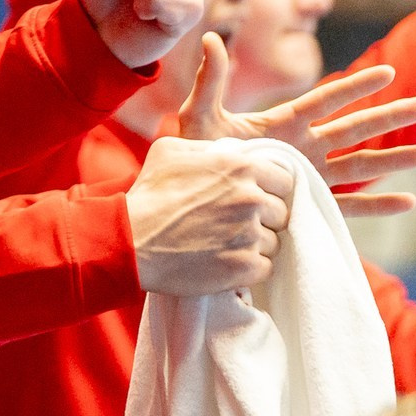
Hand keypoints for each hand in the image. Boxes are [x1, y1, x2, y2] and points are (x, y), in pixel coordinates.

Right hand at [127, 131, 295, 294]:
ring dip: (256, 244)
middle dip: (264, 218)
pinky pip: (265, 268)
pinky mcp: (244, 268)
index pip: (284, 179)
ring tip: (227, 244)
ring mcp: (249, 236)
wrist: (131, 241)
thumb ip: (208, 147)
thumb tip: (225, 151)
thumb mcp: (170, 151)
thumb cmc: (148, 194)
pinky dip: (249, 268)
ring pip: (274, 242)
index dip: (269, 189)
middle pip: (282, 212)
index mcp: (240, 167)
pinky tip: (226, 262)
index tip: (252, 197)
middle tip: (236, 223)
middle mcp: (251, 199)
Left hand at [178, 38, 415, 214]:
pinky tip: (407, 201)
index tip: (389, 73)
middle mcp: (304, 148)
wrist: (192, 204)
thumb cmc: (194, 160)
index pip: (326, 100)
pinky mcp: (307, 209)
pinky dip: (377, 206)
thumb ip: (210, 81)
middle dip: (391, 117)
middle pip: (355, 129)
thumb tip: (212, 36)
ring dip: (394, 159)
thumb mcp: (200, 119)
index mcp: (283, 123)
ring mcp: (309, 178)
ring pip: (361, 165)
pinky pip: (347, 207)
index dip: (356, 87)